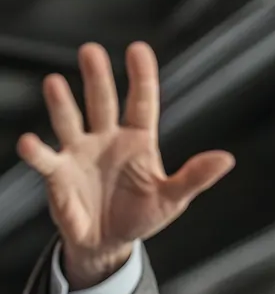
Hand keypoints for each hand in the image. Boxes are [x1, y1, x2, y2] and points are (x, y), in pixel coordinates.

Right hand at [17, 42, 234, 287]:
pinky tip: (29, 142)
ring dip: (62, 104)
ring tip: (54, 83)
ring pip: (70, 121)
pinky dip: (35, 151)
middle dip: (97, 78)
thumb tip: (226, 159)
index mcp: (138, 139)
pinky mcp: (59, 174)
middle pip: (101, 101)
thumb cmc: (141, 216)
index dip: (141, 77)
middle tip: (90, 52)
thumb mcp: (172, 199)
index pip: (141, 102)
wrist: (109, 244)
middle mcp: (106, 138)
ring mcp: (80, 152)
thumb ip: (195, 177)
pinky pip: (45, 159)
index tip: (138, 49)